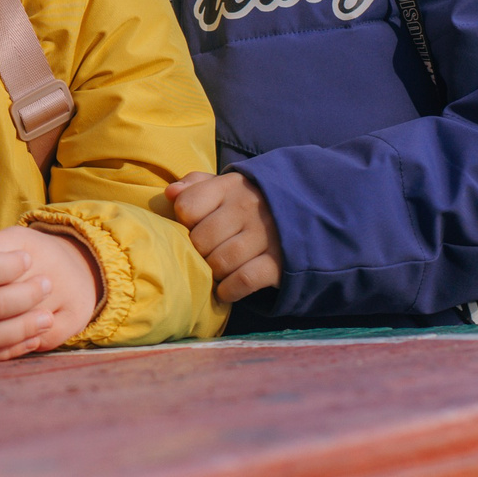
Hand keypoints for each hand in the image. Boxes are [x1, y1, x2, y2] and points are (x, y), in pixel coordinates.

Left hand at [168, 171, 282, 302]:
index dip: (184, 222)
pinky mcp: (280, 262)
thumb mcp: (224, 187)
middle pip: (201, 240)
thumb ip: (195, 186)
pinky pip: (244, 280)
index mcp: (230, 186)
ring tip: (217, 270)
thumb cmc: (250, 203)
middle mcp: (248, 207)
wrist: (306, 213)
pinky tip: (226, 289)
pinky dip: (229, 290)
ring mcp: (267, 235)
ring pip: (221, 262)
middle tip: (205, 255)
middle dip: (198, 253)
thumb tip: (171, 193)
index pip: (187, 208)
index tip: (194, 227)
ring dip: (213, 272)